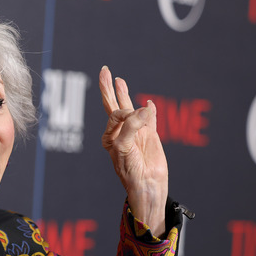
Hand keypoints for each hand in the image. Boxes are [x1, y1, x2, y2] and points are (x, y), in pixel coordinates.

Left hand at [99, 66, 167, 236]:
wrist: (147, 184)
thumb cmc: (130, 169)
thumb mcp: (125, 147)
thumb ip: (132, 126)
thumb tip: (146, 106)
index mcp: (110, 135)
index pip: (115, 113)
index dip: (125, 112)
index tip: (135, 118)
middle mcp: (121, 132)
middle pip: (113, 105)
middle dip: (108, 88)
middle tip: (104, 70)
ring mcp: (136, 132)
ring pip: (130, 108)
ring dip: (124, 94)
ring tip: (119, 80)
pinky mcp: (150, 136)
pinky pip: (150, 119)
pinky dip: (150, 110)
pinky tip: (149, 103)